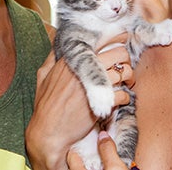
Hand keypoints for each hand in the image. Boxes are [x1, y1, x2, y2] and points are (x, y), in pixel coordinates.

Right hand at [26, 38, 132, 169]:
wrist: (48, 132)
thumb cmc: (45, 106)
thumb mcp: (43, 76)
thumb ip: (51, 58)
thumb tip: (57, 44)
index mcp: (71, 59)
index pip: (100, 40)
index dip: (115, 39)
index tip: (120, 42)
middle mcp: (83, 68)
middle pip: (118, 53)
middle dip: (126, 59)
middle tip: (123, 67)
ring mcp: (93, 84)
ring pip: (124, 72)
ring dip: (129, 77)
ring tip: (126, 83)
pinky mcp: (101, 101)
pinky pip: (124, 94)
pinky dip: (126, 97)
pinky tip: (120, 100)